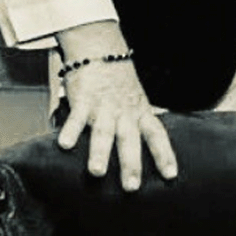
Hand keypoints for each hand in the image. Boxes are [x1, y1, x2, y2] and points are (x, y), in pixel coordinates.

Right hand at [53, 23, 175, 190]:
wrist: (99, 49)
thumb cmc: (118, 80)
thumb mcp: (137, 100)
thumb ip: (140, 123)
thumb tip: (152, 146)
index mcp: (140, 113)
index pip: (157, 136)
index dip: (164, 155)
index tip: (170, 175)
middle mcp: (124, 112)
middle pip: (130, 140)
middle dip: (131, 164)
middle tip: (132, 187)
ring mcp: (103, 107)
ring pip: (103, 132)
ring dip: (100, 153)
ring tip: (97, 172)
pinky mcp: (83, 100)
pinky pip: (75, 117)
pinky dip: (70, 130)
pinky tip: (65, 145)